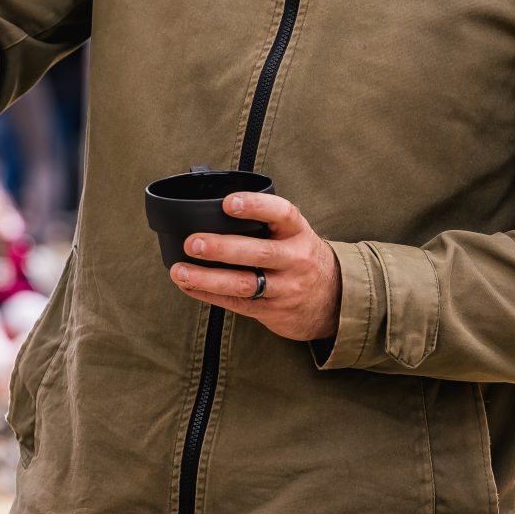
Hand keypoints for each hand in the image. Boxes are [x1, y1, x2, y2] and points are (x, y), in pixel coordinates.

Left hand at [168, 191, 340, 342]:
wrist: (334, 300)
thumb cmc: (302, 257)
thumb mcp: (295, 234)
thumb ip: (266, 223)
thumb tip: (215, 207)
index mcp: (298, 232)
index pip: (282, 213)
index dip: (255, 206)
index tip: (228, 203)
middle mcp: (295, 259)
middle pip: (259, 252)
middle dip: (222, 248)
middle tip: (192, 242)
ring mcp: (285, 287)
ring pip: (245, 284)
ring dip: (207, 278)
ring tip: (180, 271)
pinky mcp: (272, 310)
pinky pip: (237, 303)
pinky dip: (208, 294)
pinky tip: (188, 285)